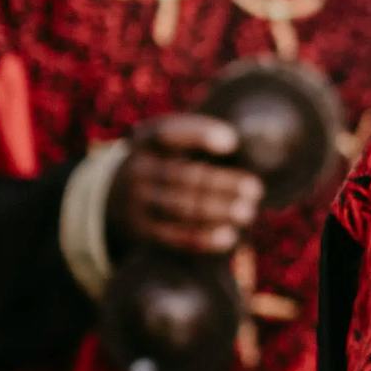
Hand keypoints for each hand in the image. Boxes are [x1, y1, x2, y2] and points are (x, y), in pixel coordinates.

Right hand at [115, 113, 262, 256]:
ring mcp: (137, 202)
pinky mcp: (141, 231)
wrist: (115, 198)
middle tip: (255, 189)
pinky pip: (174, 237)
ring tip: (247, 212)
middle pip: (182, 175)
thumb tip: (247, 147)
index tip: (232, 141)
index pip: (167, 133)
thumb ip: (198, 141)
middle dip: (223, 183)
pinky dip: (204, 238)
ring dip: (218, 211)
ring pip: (181, 207)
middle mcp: (137, 170)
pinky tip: (229, 236)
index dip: (199, 135)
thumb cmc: (162, 164)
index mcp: (145, 141)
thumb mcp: (169, 146)